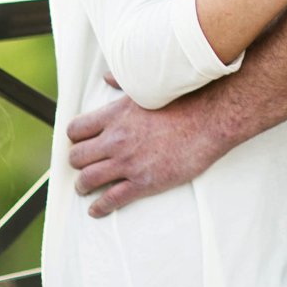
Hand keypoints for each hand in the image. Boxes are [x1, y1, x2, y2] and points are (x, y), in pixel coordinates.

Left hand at [66, 83, 224, 216]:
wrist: (210, 121)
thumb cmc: (184, 102)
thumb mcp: (148, 87)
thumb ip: (123, 82)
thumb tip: (107, 76)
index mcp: (115, 115)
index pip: (76, 130)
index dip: (75, 138)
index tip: (79, 142)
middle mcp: (116, 139)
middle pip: (77, 157)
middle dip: (77, 162)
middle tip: (82, 165)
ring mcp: (128, 163)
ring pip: (88, 180)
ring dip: (82, 186)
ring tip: (84, 187)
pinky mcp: (143, 182)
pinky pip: (111, 199)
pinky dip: (99, 207)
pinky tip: (97, 209)